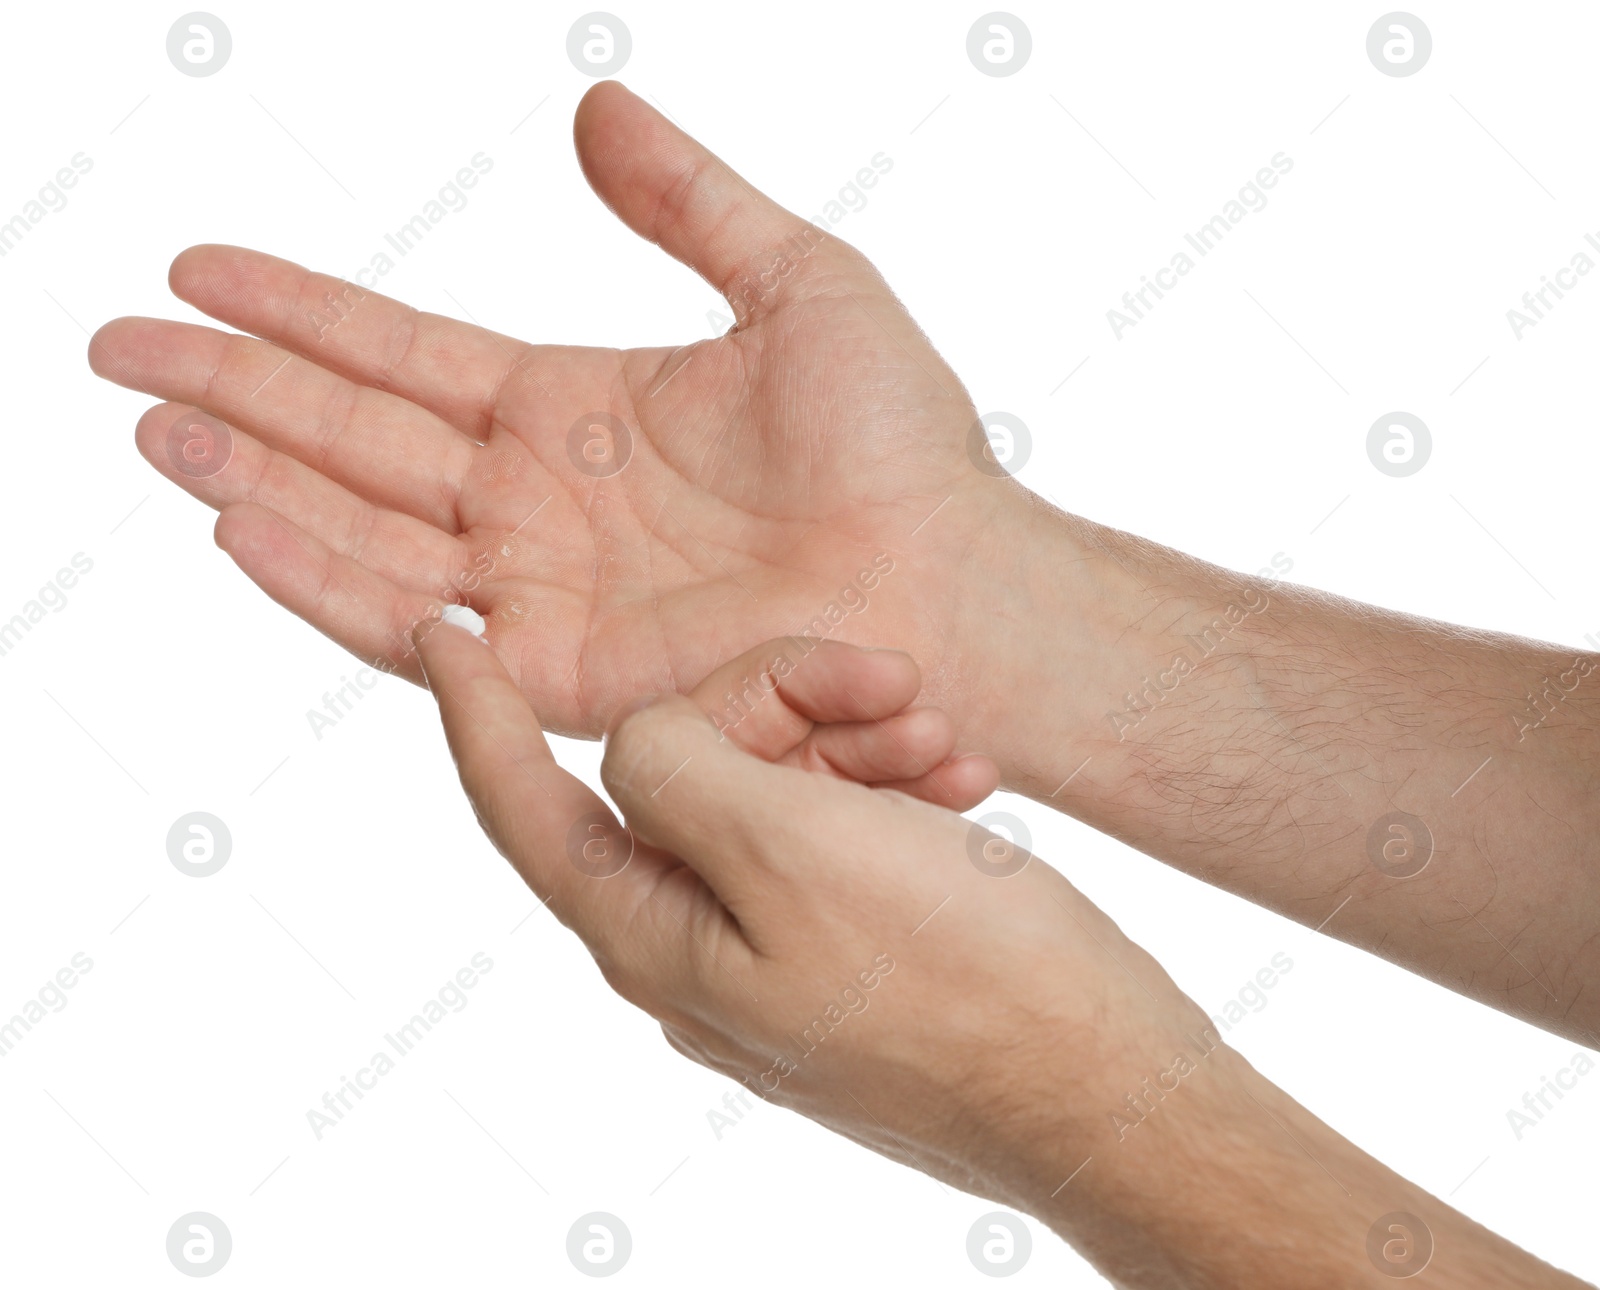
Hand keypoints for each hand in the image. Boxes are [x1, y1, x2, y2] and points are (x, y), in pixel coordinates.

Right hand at [88, 81, 1025, 741]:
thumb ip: (690, 200)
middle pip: (352, 434)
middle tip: (119, 344)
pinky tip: (237, 522)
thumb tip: (593, 109)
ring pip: (358, 522)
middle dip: (236, 386)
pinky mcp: (555, 674)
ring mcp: (538, 588)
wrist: (952, 583)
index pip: (404, 352)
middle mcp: (536, 501)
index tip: (203, 267)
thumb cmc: (902, 447)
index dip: (303, 312)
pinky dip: (321, 576)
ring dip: (250, 471)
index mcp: (574, 407)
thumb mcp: (797, 282)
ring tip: (151, 421)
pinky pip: (412, 624)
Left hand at [414, 622, 1589, 1289]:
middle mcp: (697, 943)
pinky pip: (837, 827)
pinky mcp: (851, 940)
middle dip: (772, 701)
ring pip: (769, 786)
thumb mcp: (796, 850)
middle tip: (885, 685)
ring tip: (942, 748)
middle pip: (678, 768)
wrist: (1111, 1092)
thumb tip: (640, 742)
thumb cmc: (964, 984)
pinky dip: (884, 787)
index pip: (522, 802)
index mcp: (652, 932)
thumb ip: (678, 770)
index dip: (475, 710)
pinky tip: (956, 784)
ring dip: (848, 741)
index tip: (443, 627)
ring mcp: (776, 947)